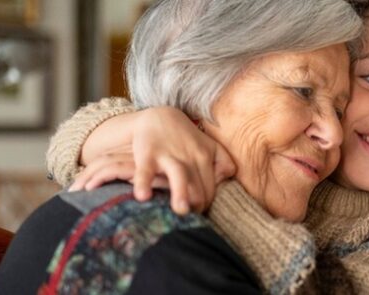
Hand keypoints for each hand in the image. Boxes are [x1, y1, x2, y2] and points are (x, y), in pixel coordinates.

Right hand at [70, 107, 235, 214]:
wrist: (158, 117)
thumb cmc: (187, 139)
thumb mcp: (210, 146)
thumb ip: (224, 162)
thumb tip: (226, 180)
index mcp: (207, 157)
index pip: (210, 189)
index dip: (205, 205)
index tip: (197, 213)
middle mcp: (191, 157)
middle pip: (199, 187)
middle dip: (197, 206)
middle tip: (189, 221)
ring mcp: (169, 156)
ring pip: (179, 176)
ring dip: (181, 193)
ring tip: (181, 211)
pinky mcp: (147, 154)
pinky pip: (145, 171)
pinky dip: (143, 183)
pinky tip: (142, 197)